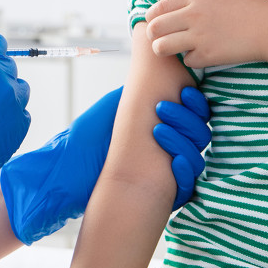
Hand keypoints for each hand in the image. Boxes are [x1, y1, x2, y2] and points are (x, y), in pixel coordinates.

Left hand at [0, 86, 210, 244]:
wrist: (67, 173)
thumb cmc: (86, 139)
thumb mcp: (112, 109)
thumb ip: (134, 93)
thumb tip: (155, 72)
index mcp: (162, 126)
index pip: (193, 114)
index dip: (194, 102)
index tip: (184, 90)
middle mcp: (170, 149)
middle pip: (200, 134)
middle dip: (188, 119)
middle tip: (162, 107)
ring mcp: (169, 173)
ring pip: (196, 158)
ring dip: (183, 143)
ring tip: (157, 130)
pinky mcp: (165, 195)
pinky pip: (187, 186)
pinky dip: (185, 172)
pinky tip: (174, 163)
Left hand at [143, 0, 267, 74]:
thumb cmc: (251, 8)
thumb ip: (195, 0)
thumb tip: (173, 10)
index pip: (157, 8)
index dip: (153, 19)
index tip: (157, 24)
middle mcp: (192, 13)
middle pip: (154, 28)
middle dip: (154, 35)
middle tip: (162, 39)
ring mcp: (198, 35)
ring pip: (161, 47)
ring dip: (166, 50)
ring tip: (175, 50)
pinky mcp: (208, 55)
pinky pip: (187, 61)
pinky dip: (192, 60)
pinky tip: (203, 55)